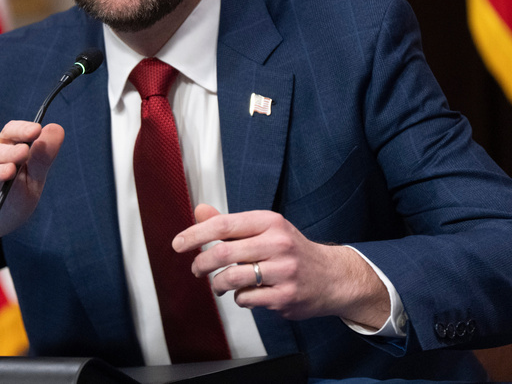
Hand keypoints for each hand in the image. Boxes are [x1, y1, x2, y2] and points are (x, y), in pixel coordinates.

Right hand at [0, 120, 63, 287]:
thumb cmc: (7, 203)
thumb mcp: (31, 183)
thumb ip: (42, 159)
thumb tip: (56, 128)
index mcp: (0, 153)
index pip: (8, 133)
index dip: (21, 130)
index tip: (37, 129)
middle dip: (10, 151)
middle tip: (25, 151)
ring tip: (10, 171)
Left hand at [173, 204, 389, 327]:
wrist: (332, 277)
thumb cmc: (292, 251)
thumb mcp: (266, 229)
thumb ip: (230, 223)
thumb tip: (199, 210)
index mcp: (270, 222)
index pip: (224, 224)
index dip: (196, 234)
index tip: (179, 243)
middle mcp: (278, 243)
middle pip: (223, 252)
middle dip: (201, 263)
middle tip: (196, 269)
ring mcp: (283, 271)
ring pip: (231, 278)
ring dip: (217, 284)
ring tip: (218, 284)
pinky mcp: (285, 296)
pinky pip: (246, 299)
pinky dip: (239, 298)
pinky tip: (248, 293)